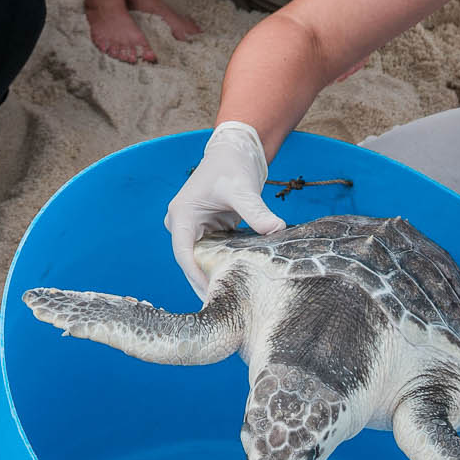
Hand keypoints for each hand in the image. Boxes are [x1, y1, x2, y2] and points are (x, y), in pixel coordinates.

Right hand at [162, 121, 285, 298]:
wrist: (236, 150)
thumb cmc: (232, 165)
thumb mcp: (242, 188)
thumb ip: (257, 211)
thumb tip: (277, 229)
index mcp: (182, 215)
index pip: (184, 253)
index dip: (196, 275)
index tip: (212, 293)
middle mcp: (183, 225)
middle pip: (192, 262)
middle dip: (207, 282)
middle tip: (225, 308)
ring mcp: (196, 230)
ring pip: (203, 261)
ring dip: (217, 276)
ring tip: (234, 301)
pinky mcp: (210, 232)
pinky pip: (215, 254)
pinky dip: (226, 266)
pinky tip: (241, 283)